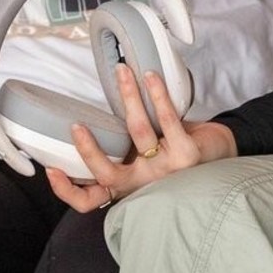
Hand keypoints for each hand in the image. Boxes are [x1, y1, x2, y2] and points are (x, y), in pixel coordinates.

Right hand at [47, 64, 236, 212]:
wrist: (220, 155)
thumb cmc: (174, 153)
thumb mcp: (143, 159)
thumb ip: (120, 153)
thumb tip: (87, 124)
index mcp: (130, 187)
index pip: (90, 201)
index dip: (67, 191)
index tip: (52, 168)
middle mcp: (146, 184)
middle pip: (108, 173)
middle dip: (89, 150)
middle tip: (77, 125)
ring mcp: (167, 171)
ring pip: (138, 132)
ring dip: (128, 96)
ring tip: (122, 72)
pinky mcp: (187, 153)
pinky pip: (167, 119)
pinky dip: (156, 94)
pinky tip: (150, 76)